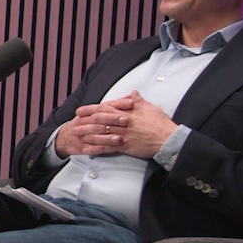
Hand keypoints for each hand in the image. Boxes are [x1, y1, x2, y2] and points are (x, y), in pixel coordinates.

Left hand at [53, 91, 175, 159]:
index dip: (91, 109)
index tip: (81, 109)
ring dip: (87, 133)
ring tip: (76, 134)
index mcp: (127, 112)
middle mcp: (122, 122)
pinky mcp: (124, 145)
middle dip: (85, 120)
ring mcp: (122, 134)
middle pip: (100, 120)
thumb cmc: (160, 123)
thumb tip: (133, 92)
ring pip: (101, 132)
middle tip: (74, 121)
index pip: (105, 108)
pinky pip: (107, 147)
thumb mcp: (150, 108)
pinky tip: (86, 149)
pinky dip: (96, 148)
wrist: (168, 138)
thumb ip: (139, 100)